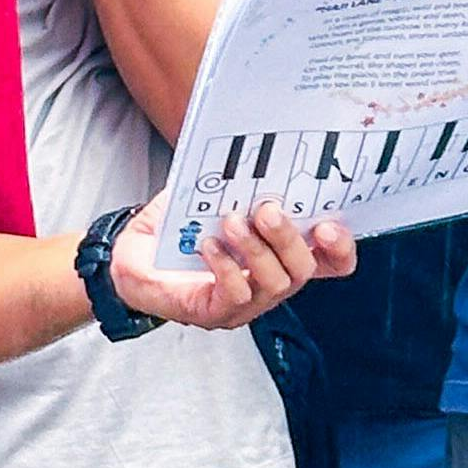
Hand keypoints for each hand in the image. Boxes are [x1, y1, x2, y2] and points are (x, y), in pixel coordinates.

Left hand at [111, 191, 354, 328]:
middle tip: (267, 210)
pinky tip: (207, 245)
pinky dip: (225, 266)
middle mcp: (269, 283)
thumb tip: (249, 155)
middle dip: (290, 237)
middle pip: (303, 270)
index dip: (340, 247)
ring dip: (256, 249)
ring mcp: (244, 304)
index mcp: (278, 255)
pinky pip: (234, 295)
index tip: (328, 223)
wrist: (127, 259)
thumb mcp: (208, 197)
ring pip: (275, 284)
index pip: (330, 262)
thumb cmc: (174, 230)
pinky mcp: (214, 313)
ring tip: (231, 222)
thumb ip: (232, 182)